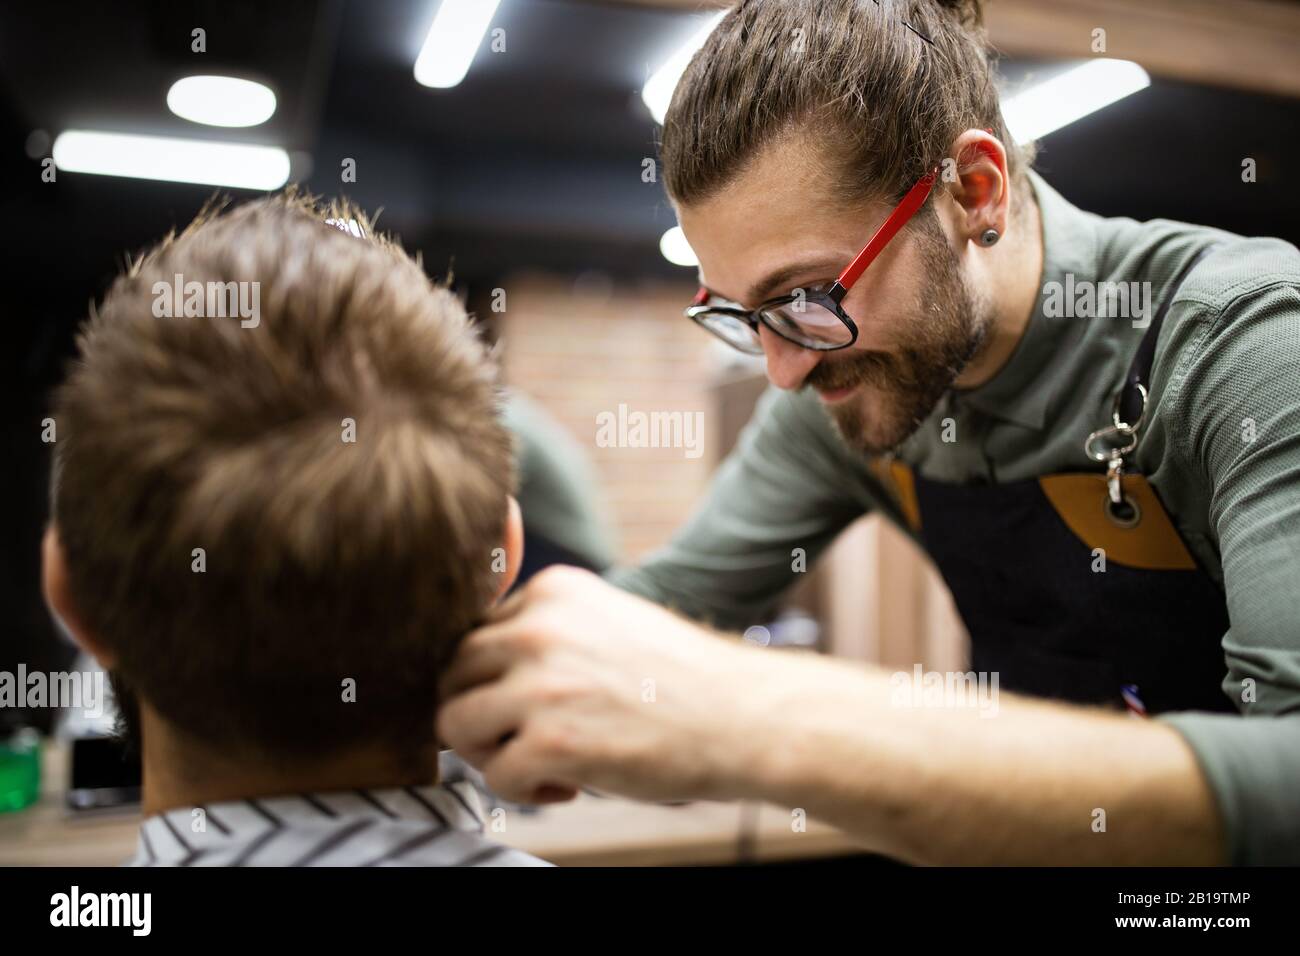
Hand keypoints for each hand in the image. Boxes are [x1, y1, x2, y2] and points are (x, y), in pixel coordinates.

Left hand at [437, 566, 782, 804]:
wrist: (746, 717)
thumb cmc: (683, 680)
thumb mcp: (609, 623)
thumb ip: (549, 633)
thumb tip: (480, 675)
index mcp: (552, 590)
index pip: (476, 633)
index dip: (496, 678)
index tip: (534, 703)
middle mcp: (537, 627)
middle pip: (451, 674)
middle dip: (482, 714)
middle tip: (526, 739)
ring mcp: (540, 684)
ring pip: (454, 722)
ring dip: (490, 751)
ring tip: (542, 762)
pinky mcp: (549, 742)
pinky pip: (494, 774)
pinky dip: (522, 790)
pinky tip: (567, 784)